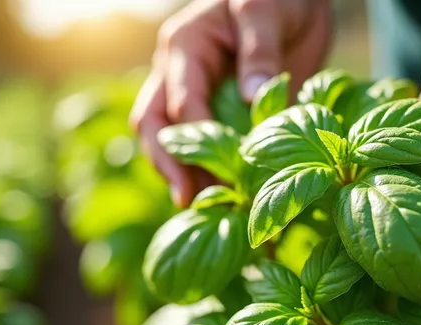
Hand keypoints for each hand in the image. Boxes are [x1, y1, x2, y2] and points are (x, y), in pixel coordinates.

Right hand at [131, 0, 332, 207]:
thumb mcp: (267, 10)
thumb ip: (260, 52)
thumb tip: (251, 98)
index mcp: (185, 47)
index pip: (181, 103)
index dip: (194, 143)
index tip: (213, 177)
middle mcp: (178, 73)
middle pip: (153, 125)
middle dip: (168, 164)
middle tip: (189, 201)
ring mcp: (192, 93)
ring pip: (167, 138)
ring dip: (183, 172)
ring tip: (206, 209)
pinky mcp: (214, 110)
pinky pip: (199, 143)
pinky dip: (205, 169)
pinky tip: (223, 196)